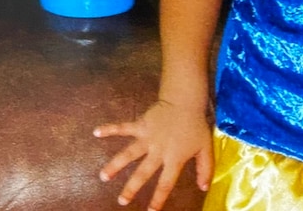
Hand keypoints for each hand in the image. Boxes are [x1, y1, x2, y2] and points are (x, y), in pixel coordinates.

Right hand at [94, 101, 212, 210]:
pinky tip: (96, 132)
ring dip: (116, 164)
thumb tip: (204, 188)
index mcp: (174, 158)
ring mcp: (147, 137)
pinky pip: (123, 127)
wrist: (186, 100)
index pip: (166, 183)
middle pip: (143, 172)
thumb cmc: (195, 126)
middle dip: (132, 187)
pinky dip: (110, 129)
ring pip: (129, 153)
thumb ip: (205, 168)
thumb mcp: (205, 148)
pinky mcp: (141, 124)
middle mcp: (158, 150)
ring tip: (103, 176)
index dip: (159, 198)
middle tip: (121, 200)